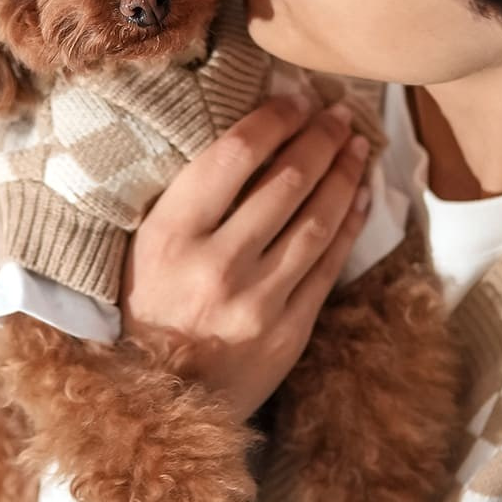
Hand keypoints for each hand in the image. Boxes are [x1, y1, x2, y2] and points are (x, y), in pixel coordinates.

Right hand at [119, 96, 371, 424]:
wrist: (153, 402)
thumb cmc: (143, 311)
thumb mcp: (142, 247)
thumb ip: (186, 200)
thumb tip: (245, 140)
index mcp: (170, 235)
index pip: (233, 155)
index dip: (273, 120)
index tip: (294, 99)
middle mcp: (217, 265)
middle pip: (286, 182)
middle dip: (319, 139)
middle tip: (338, 113)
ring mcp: (258, 302)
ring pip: (316, 222)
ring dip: (343, 176)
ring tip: (356, 145)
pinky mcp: (288, 333)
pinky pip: (328, 267)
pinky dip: (349, 225)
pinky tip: (360, 196)